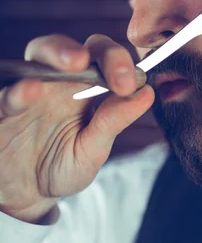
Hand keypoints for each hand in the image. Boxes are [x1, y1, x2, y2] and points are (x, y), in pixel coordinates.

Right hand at [0, 33, 153, 222]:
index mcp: (82, 88)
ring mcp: (23, 92)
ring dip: (50, 56)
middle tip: (86, 62)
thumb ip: (114, 121)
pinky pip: (2, 95)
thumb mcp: (92, 150)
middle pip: (61, 48)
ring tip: (67, 66)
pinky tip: (26, 93)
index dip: (115, 60)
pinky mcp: (0, 111)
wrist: (28, 195)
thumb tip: (147, 93)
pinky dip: (13, 92)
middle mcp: (52, 82)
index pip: (99, 56)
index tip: (127, 82)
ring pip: (32, 59)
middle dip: (75, 49)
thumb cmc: (63, 166)